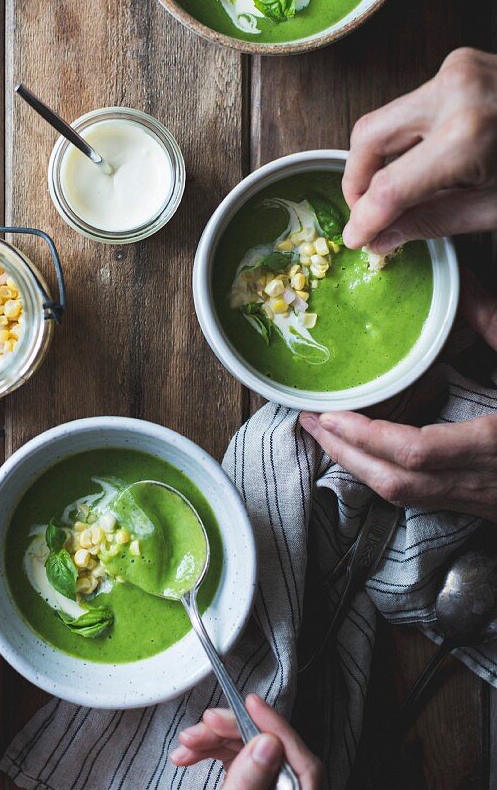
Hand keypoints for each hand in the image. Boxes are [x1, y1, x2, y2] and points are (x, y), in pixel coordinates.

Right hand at [146, 695, 320, 789]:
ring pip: (256, 759)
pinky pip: (240, 771)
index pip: (304, 772)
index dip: (281, 732)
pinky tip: (190, 756)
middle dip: (239, 734)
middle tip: (207, 721)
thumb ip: (242, 788)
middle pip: (276, 759)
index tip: (252, 706)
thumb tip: (269, 744)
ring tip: (189, 742)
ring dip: (220, 742)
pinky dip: (215, 756)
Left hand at [300, 275, 496, 516]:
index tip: (332, 413)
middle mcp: (486, 483)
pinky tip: (371, 451)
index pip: (417, 454)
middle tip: (310, 423)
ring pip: (407, 498)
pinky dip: (388, 473)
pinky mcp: (485, 505)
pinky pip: (424, 497)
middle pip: (398, 485)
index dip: (367, 437)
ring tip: (330, 434)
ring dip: (360, 467)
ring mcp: (485, 501)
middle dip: (346, 456)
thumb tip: (463, 284)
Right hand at [342, 47, 496, 251]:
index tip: (356, 238)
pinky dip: (409, 139)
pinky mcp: (460, 63)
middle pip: (369, 139)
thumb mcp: (494, 209)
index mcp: (465, 137)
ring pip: (387, 119)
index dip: (365, 218)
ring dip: (383, 160)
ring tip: (397, 192)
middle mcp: (454, 93)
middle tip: (367, 213)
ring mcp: (456, 70)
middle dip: (358, 180)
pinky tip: (424, 164)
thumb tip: (381, 237)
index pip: (388, 187)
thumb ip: (430, 222)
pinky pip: (414, 105)